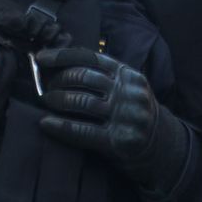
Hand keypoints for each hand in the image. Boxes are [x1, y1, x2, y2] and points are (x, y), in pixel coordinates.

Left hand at [36, 48, 189, 189]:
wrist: (162, 146)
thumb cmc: (134, 112)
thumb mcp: (127, 88)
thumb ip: (104, 76)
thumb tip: (61, 66)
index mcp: (128, 74)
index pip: (90, 57)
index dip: (62, 56)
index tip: (40, 58)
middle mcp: (128, 91)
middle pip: (83, 77)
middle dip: (58, 80)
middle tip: (46, 87)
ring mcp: (125, 115)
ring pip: (81, 101)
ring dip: (57, 100)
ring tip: (46, 101)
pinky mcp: (119, 140)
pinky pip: (82, 131)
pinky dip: (60, 126)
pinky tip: (46, 123)